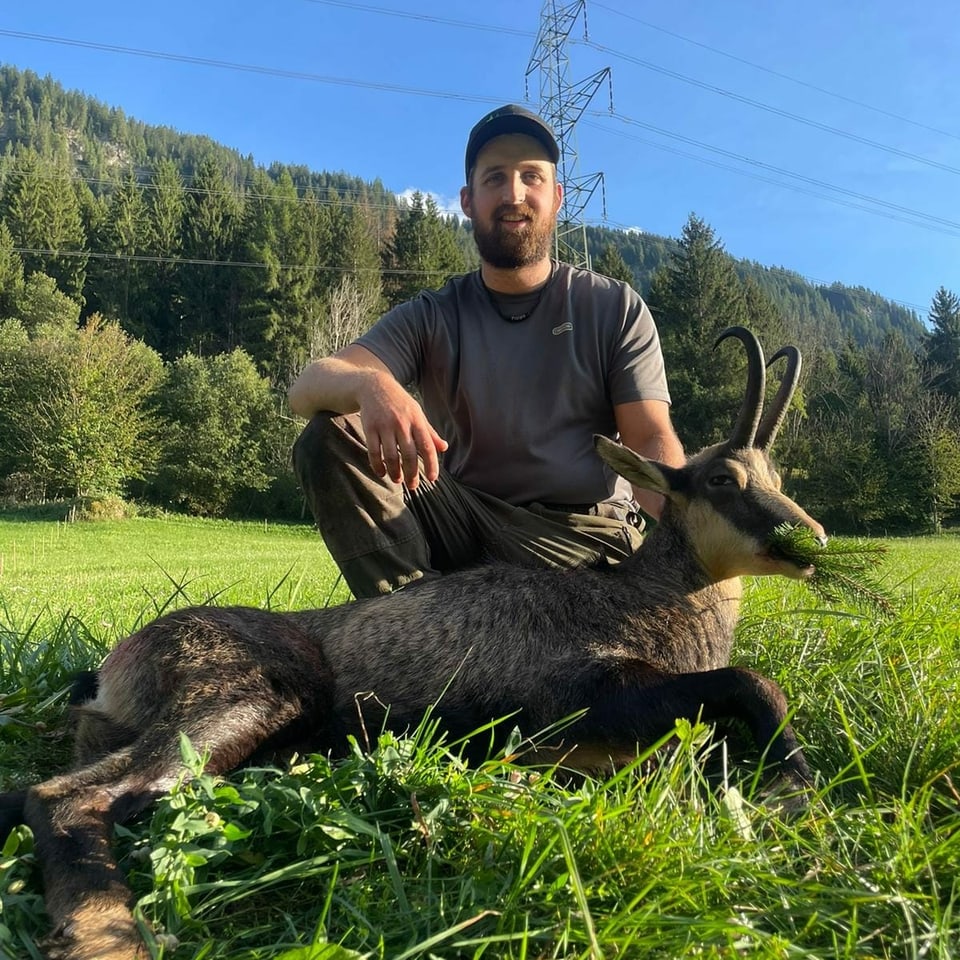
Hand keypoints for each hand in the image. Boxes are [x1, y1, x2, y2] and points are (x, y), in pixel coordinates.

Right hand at [358, 374, 447, 489]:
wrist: (374, 386)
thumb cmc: (400, 403)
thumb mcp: (417, 414)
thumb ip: (430, 432)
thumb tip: (444, 448)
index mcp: (417, 421)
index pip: (427, 446)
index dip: (431, 464)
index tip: (432, 479)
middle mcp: (402, 423)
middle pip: (409, 455)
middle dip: (412, 474)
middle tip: (413, 486)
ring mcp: (385, 425)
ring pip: (391, 456)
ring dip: (395, 472)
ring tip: (398, 480)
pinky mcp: (369, 427)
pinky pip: (374, 451)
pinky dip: (377, 466)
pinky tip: (381, 473)